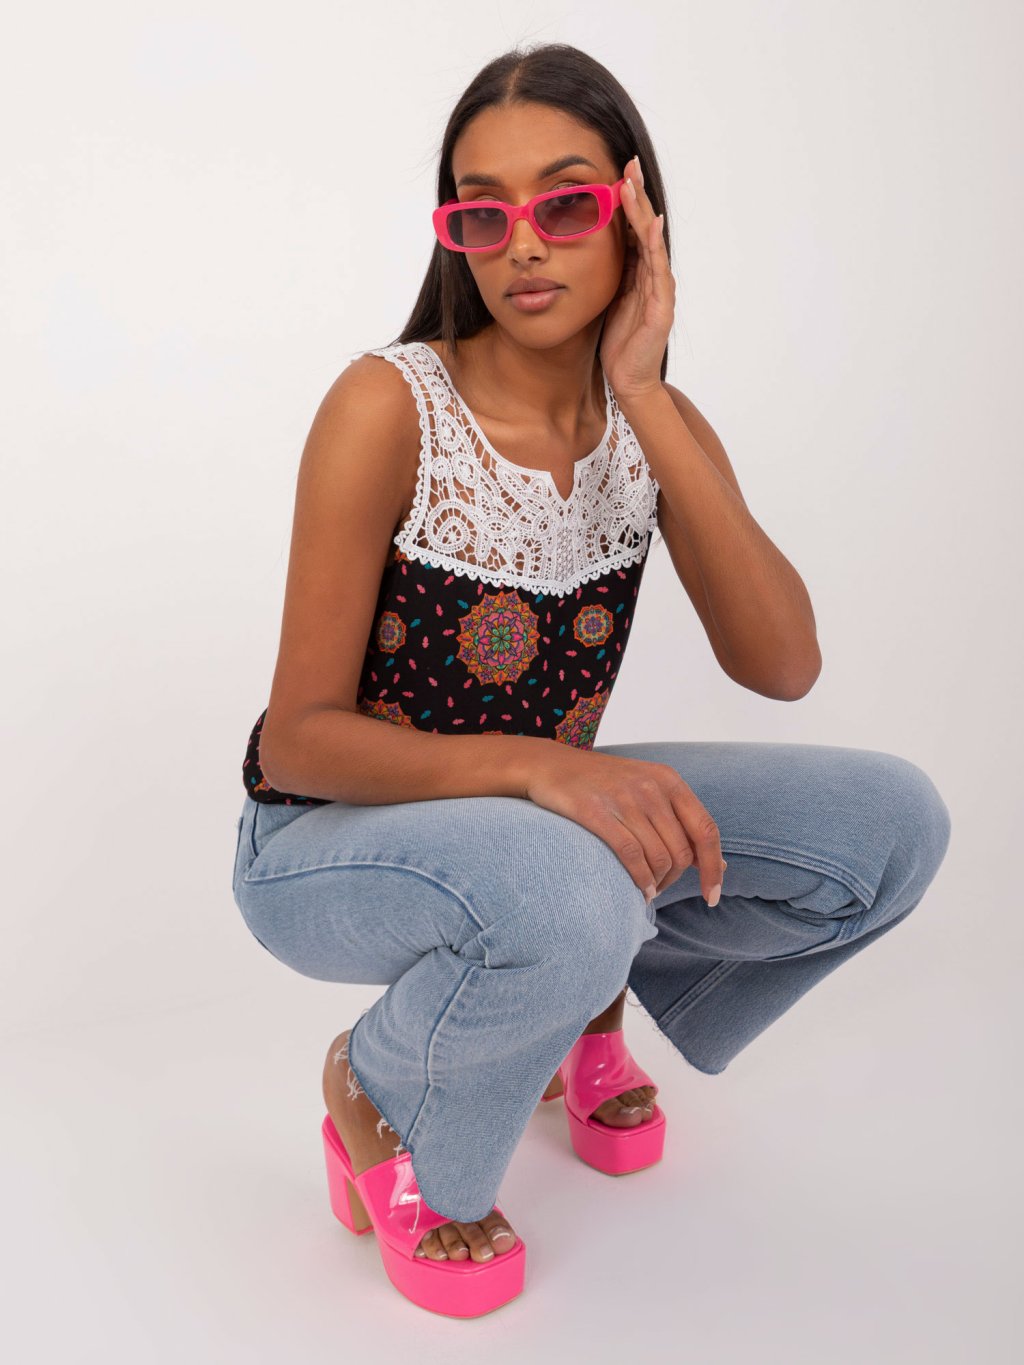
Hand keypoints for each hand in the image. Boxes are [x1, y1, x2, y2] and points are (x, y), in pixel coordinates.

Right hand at [525, 744, 726, 905]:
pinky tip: (637, 889)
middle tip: (659, 888)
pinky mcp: (595, 811)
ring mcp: (623, 798)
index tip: (712, 896)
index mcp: (669, 780)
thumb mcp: (649, 790)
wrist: (551, 765)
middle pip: (681, 852)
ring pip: (657, 857)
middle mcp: (651, 787)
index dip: (713, 868)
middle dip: (673, 879)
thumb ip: (682, 823)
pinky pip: (629, 855)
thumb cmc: (604, 784)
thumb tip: (720, 867)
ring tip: (646, 890)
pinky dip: (638, 879)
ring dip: (655, 883)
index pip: (706, 831)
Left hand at [599, 154, 675, 401]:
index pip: (631, 229)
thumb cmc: (618, 344)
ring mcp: (659, 291)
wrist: (630, 381)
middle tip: (629, 163)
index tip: (616, 172)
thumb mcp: (604, 301)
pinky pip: (658, 272)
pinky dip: (654, 246)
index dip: (626, 201)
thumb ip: (602, 276)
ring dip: (643, 212)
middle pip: (644, 227)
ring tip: (634, 184)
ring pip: (651, 242)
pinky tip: (651, 225)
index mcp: (636, 274)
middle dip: (637, 195)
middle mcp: (651, 276)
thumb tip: (580, 250)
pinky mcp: (661, 309)